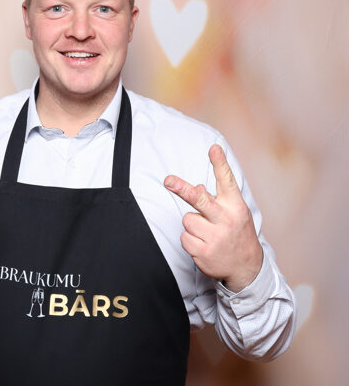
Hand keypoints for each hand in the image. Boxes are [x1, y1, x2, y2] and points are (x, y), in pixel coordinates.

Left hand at [164, 144, 262, 291]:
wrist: (247, 267)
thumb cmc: (236, 231)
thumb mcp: (233, 211)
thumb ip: (216, 198)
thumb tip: (197, 188)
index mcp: (235, 206)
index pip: (226, 181)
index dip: (219, 163)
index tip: (213, 148)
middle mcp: (226, 220)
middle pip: (199, 200)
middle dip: (182, 189)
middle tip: (168, 180)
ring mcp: (216, 237)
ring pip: (187, 219)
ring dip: (192, 225)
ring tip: (206, 232)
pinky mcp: (205, 253)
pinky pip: (184, 238)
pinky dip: (190, 240)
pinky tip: (204, 245)